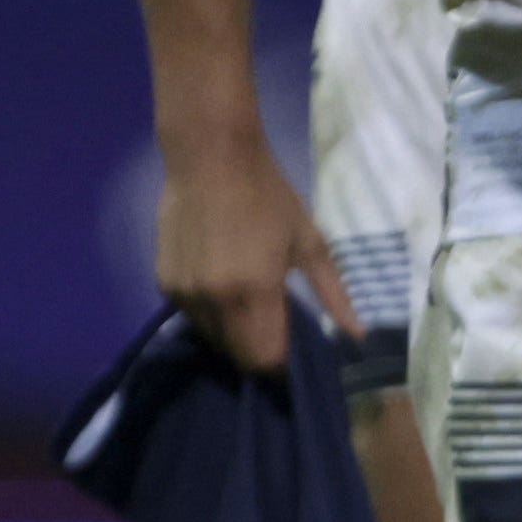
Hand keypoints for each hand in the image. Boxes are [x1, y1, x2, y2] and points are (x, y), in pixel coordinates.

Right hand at [152, 120, 352, 377]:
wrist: (209, 157)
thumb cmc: (268, 195)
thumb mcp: (310, 242)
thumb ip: (333, 294)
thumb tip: (358, 336)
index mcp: (254, 291)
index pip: (265, 359)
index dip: (282, 364)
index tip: (294, 352)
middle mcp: (214, 300)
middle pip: (237, 356)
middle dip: (258, 352)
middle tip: (275, 327)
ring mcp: (184, 294)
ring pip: (212, 339)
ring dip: (232, 334)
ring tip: (249, 303)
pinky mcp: (163, 284)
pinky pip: (191, 318)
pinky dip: (210, 315)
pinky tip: (223, 287)